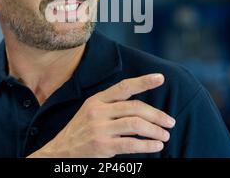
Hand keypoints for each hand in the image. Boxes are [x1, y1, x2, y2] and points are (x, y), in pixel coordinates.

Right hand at [27, 73, 175, 157]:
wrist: (59, 152)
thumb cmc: (80, 132)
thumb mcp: (91, 112)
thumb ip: (111, 106)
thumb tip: (142, 107)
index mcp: (97, 100)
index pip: (123, 86)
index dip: (143, 81)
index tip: (160, 77)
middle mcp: (98, 111)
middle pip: (135, 107)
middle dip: (157, 114)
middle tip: (170, 121)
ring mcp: (99, 128)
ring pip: (135, 124)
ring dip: (155, 130)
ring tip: (165, 135)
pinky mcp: (102, 146)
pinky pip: (131, 143)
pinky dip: (147, 145)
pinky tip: (156, 146)